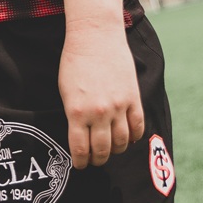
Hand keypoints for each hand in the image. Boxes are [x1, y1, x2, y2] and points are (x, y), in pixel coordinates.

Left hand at [58, 25, 145, 169]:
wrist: (95, 37)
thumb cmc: (74, 61)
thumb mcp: (65, 90)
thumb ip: (73, 114)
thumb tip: (80, 135)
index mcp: (76, 111)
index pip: (80, 149)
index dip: (81, 162)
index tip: (81, 165)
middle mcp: (98, 113)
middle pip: (102, 149)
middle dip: (98, 159)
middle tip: (96, 161)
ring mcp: (118, 106)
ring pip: (122, 142)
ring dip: (117, 150)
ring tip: (112, 150)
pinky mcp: (133, 98)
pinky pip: (137, 126)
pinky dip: (134, 137)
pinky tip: (129, 139)